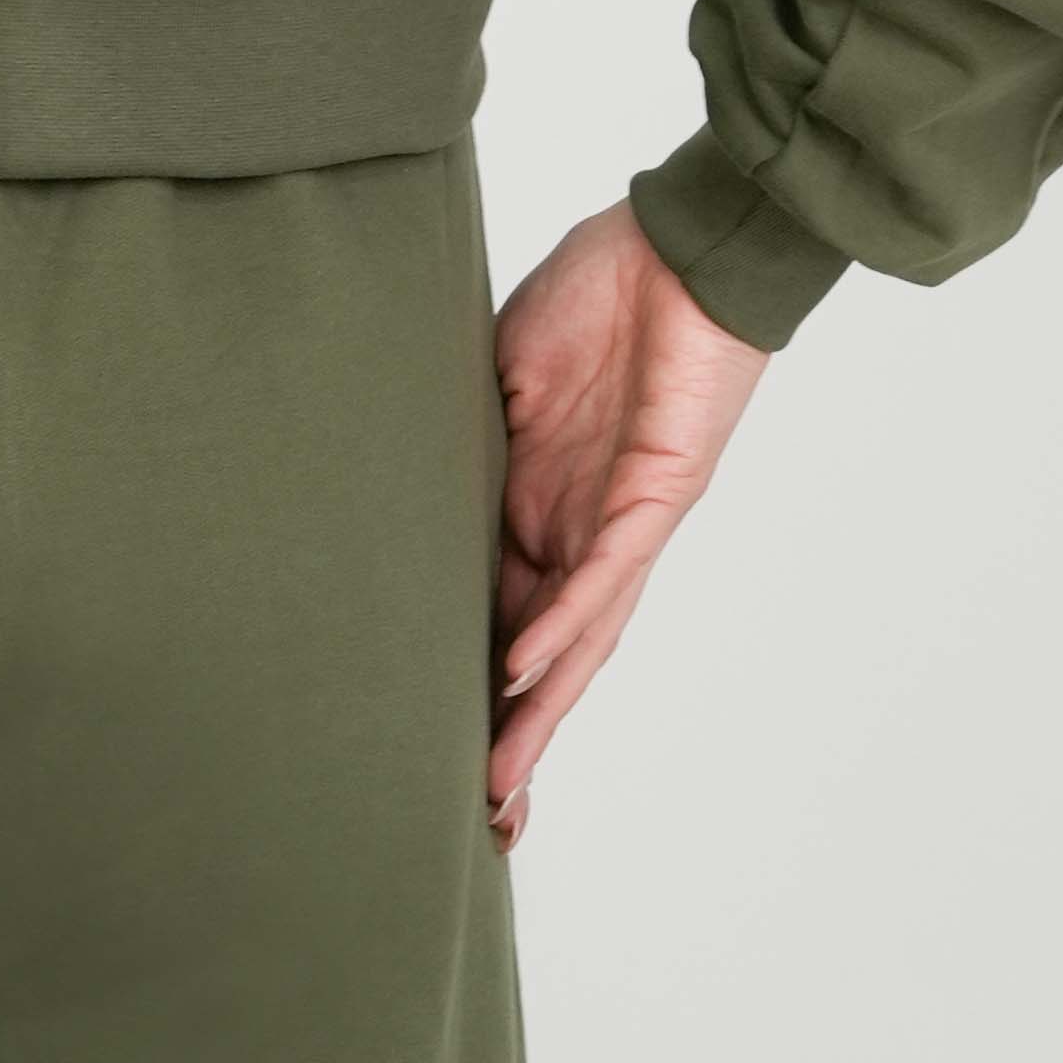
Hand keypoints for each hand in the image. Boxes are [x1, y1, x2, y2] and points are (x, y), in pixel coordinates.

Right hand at [488, 202, 768, 849]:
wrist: (678, 245)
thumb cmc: (597, 299)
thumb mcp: (496, 379)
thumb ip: (456, 442)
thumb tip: (384, 484)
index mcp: (539, 509)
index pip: (497, 615)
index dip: (468, 682)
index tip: (428, 747)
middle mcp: (582, 531)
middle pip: (545, 655)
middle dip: (514, 734)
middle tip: (482, 817)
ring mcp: (622, 517)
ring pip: (582, 637)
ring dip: (540, 708)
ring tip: (500, 775)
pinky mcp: (657, 488)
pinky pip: (607, 569)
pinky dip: (567, 621)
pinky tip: (527, 666)